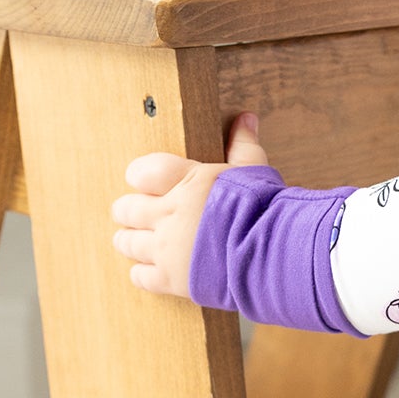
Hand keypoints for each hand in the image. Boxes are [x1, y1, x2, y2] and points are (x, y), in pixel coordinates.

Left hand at [111, 115, 270, 296]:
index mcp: (186, 182)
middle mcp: (168, 214)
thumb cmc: (265, 209)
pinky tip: (153, 268)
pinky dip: (142, 272)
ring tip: (142, 240)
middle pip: (125, 209)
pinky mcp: (171, 279)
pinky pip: (139, 276)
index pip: (140, 171)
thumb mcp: (254, 171)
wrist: (273, 256)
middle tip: (139, 213)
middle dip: (129, 210)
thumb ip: (243, 144)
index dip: (139, 176)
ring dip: (131, 240)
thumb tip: (246, 117)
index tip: (144, 181)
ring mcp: (166, 249)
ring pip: (126, 242)